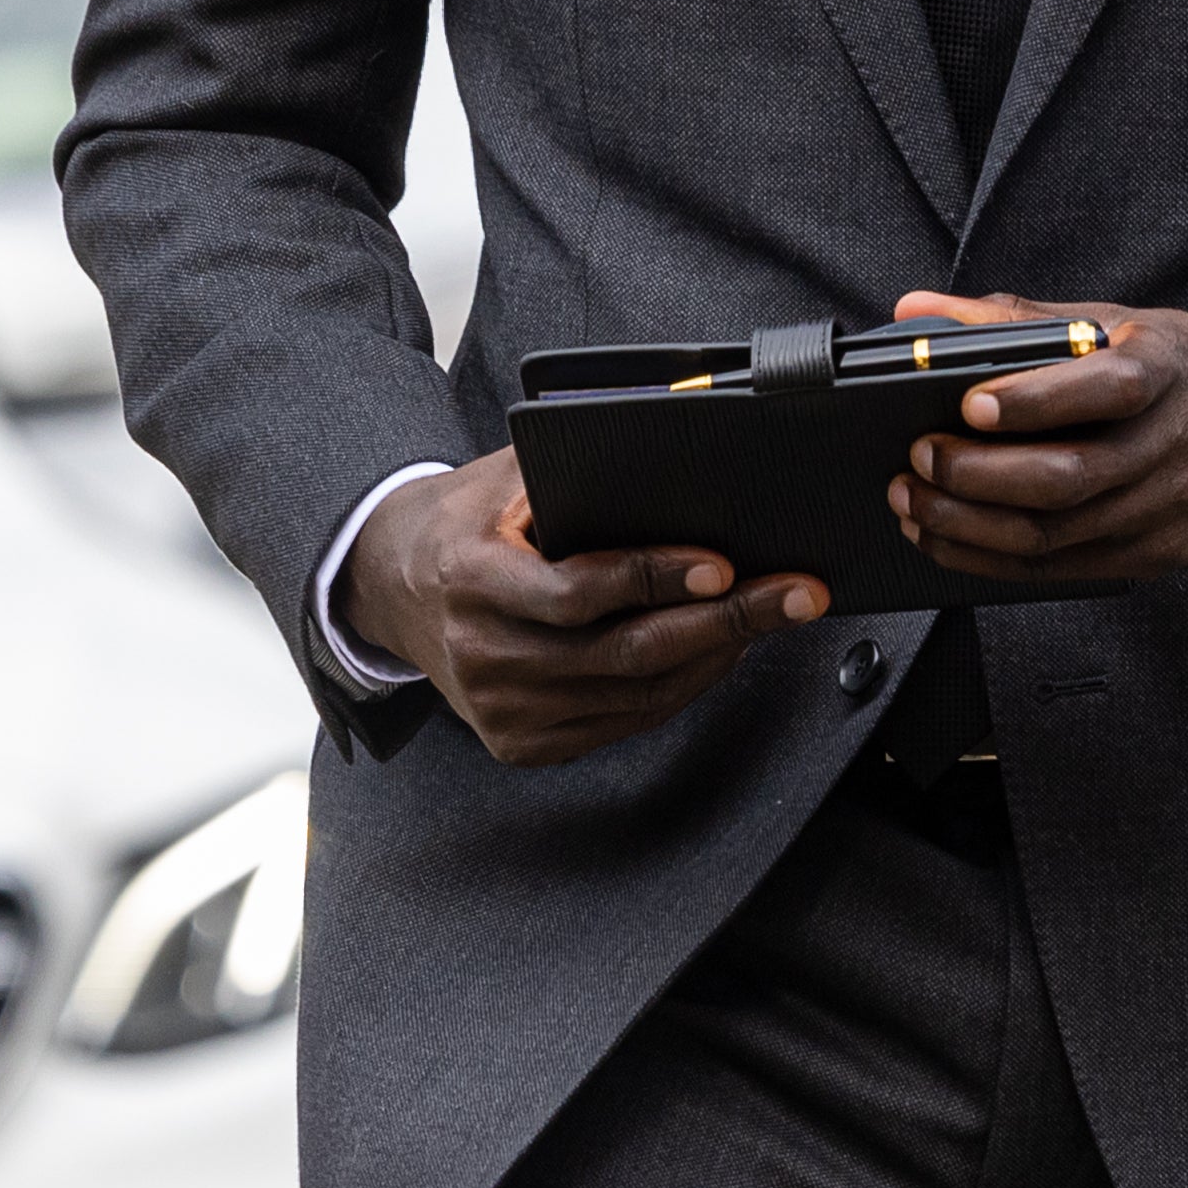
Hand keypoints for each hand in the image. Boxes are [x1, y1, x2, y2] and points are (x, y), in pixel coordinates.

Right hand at [345, 450, 826, 766]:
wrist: (391, 587)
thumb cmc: (465, 520)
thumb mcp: (502, 478)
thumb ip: (572, 469)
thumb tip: (671, 444)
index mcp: (472, 583)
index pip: (578, 592)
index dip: (655, 578)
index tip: (723, 563)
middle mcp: (484, 657)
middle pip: (624, 653)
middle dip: (724, 622)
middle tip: (795, 594)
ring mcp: (502, 711)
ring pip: (635, 695)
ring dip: (715, 657)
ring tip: (772, 615)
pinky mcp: (521, 743)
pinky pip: (621, 721)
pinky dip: (680, 688)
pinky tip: (720, 651)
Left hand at [884, 292, 1187, 581]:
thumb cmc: (1186, 372)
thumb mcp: (1121, 324)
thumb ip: (1018, 318)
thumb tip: (916, 309)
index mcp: (1167, 370)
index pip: (1105, 389)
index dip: (1036, 401)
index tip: (971, 403)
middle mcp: (1170, 445)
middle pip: (1068, 478)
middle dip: (978, 475)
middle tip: (917, 457)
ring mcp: (1165, 510)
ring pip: (1055, 535)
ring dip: (969, 525)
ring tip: (911, 501)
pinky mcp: (1154, 557)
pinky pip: (1061, 571)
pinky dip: (992, 560)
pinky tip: (947, 540)